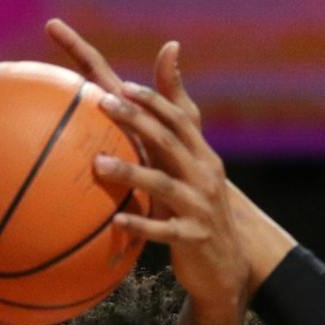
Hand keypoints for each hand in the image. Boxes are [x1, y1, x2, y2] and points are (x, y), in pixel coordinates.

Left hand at [45, 18, 250, 307]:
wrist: (226, 264)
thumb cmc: (198, 209)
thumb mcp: (192, 170)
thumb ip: (175, 129)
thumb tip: (169, 60)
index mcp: (203, 156)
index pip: (179, 119)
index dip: (153, 100)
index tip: (122, 86)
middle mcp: (205, 176)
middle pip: (169, 141)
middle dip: (137, 120)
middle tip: (102, 104)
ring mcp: (200, 207)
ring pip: (163, 184)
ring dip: (130, 172)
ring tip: (97, 163)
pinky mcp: (192, 238)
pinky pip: (162, 231)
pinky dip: (139, 225)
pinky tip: (115, 220)